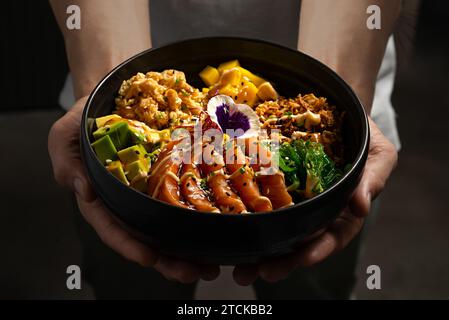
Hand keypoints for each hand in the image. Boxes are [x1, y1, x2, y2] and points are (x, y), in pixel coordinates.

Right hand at [48, 97, 219, 282]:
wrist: (109, 99)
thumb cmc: (83, 120)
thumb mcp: (64, 136)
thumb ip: (66, 163)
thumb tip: (83, 191)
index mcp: (100, 199)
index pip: (113, 228)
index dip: (130, 245)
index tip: (150, 258)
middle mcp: (126, 202)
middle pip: (146, 237)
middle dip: (168, 260)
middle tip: (193, 272)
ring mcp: (148, 192)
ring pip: (168, 226)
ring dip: (188, 249)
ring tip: (211, 266)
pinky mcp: (166, 180)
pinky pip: (182, 201)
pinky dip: (197, 218)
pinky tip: (216, 230)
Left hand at [233, 117, 397, 284]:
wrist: (333, 109)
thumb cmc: (361, 134)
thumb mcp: (378, 153)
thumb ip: (373, 178)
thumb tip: (361, 207)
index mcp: (341, 210)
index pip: (332, 236)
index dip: (318, 249)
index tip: (302, 259)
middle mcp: (314, 210)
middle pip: (298, 241)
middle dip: (281, 260)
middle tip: (260, 272)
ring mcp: (291, 198)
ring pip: (275, 228)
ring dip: (257, 250)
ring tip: (238, 268)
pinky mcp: (271, 184)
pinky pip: (258, 202)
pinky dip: (244, 218)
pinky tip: (228, 229)